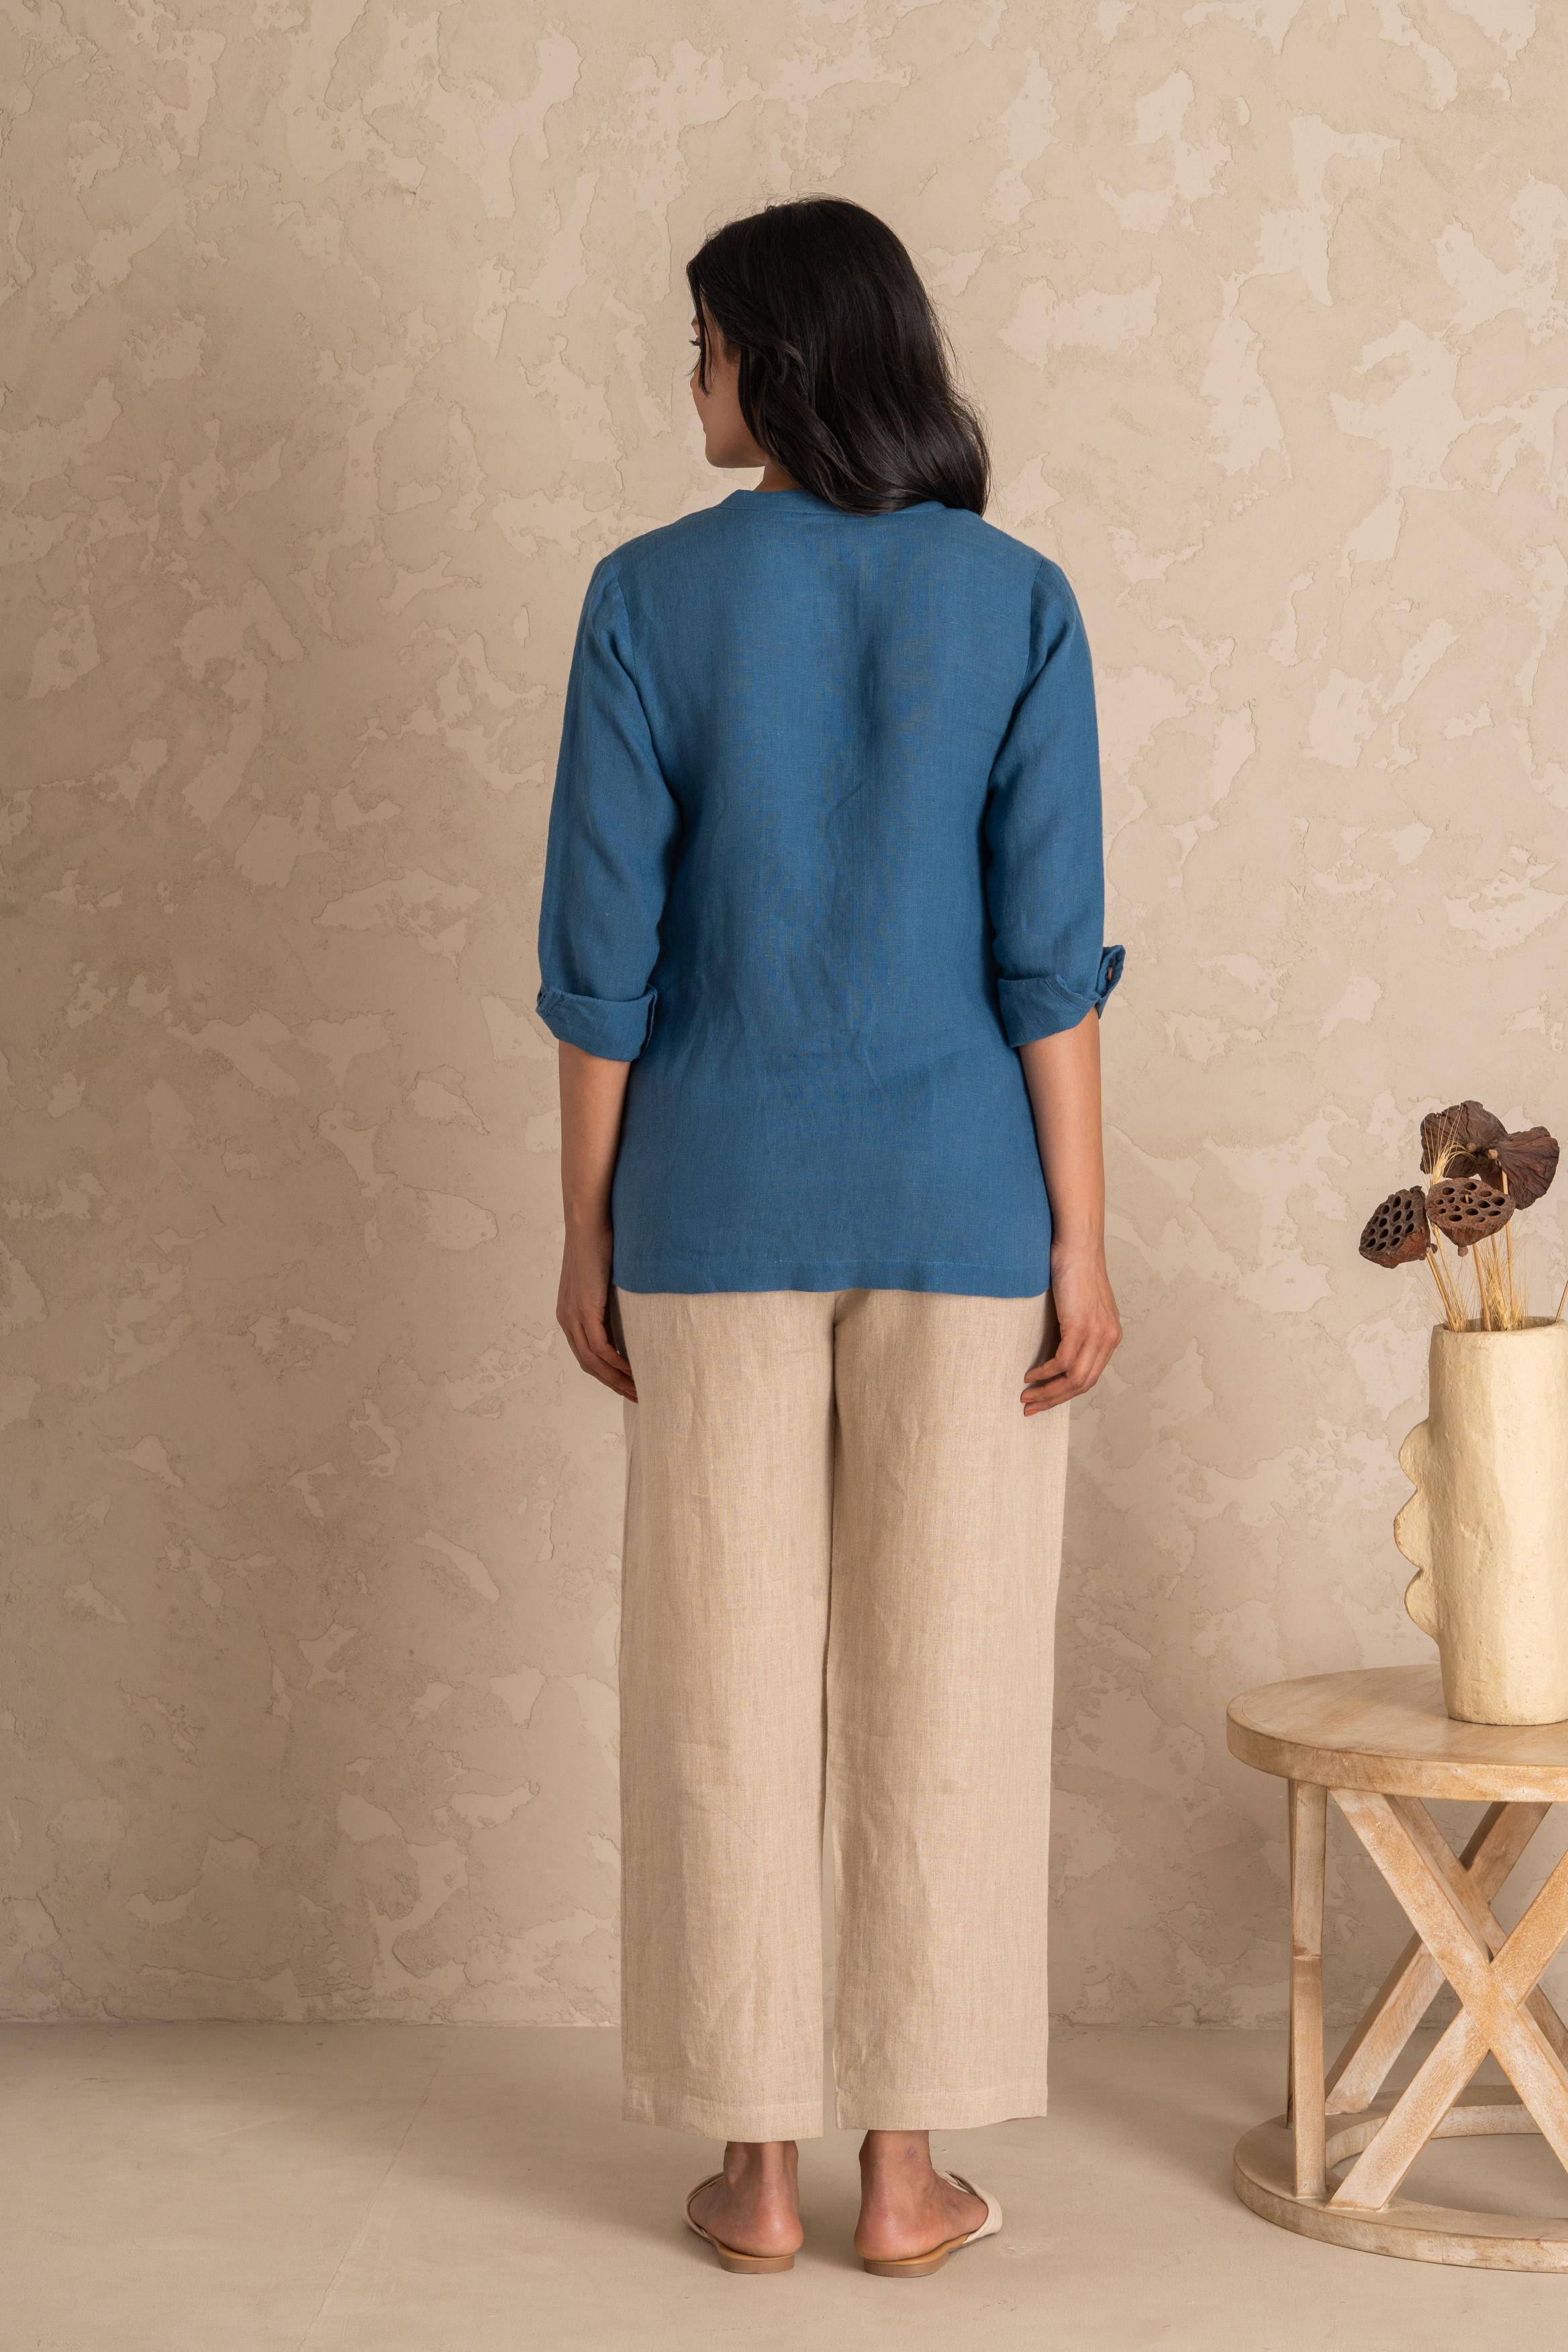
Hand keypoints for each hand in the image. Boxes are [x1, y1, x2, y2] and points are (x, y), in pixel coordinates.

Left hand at [556, 1220, 636, 1400]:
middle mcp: (568, 1319)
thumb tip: (636, 1310)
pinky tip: (632, 1372)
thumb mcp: (607, 1278)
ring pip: (593, 1362)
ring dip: (616, 1380)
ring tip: (638, 1391)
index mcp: (570, 1313)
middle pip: (589, 1365)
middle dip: (613, 1384)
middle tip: (637, 1396)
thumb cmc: (603, 1242)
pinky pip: (599, 1348)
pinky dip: (616, 1364)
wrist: (590, 1221)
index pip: (587, 1355)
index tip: (629, 1384)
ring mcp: (574, 1316)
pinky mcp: (585, 1310)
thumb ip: (614, 1298)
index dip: (607, 1374)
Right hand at [1021, 1240, 1120, 1413]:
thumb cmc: (1072, 1269)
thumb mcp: (1078, 1305)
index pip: (1090, 1376)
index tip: (1043, 1400)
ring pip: (1074, 1379)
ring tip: (1026, 1396)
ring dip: (1048, 1392)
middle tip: (1030, 1407)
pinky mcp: (1081, 1327)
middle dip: (1054, 1400)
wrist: (1077, 1244)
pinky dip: (1044, 1373)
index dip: (1065, 1393)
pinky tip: (1030, 1375)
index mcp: (1111, 1336)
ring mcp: (1097, 1334)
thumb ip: (1074, 1328)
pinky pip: (1063, 1363)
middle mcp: (1109, 1339)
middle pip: (1083, 1384)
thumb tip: (1054, 1351)